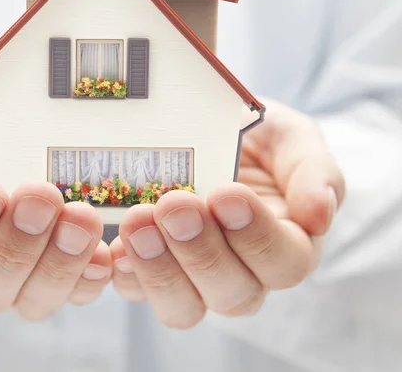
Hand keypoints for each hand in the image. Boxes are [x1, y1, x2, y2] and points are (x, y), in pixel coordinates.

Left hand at [110, 98, 344, 327]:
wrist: (199, 125)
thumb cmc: (252, 133)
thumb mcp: (288, 136)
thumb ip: (312, 170)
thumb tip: (320, 215)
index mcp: (285, 242)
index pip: (285, 263)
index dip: (258, 237)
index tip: (227, 193)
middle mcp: (242, 270)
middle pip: (233, 294)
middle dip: (202, 252)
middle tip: (175, 205)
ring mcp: (191, 274)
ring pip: (184, 307)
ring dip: (159, 269)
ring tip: (138, 221)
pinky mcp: (148, 267)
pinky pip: (136, 290)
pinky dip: (124, 273)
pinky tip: (112, 246)